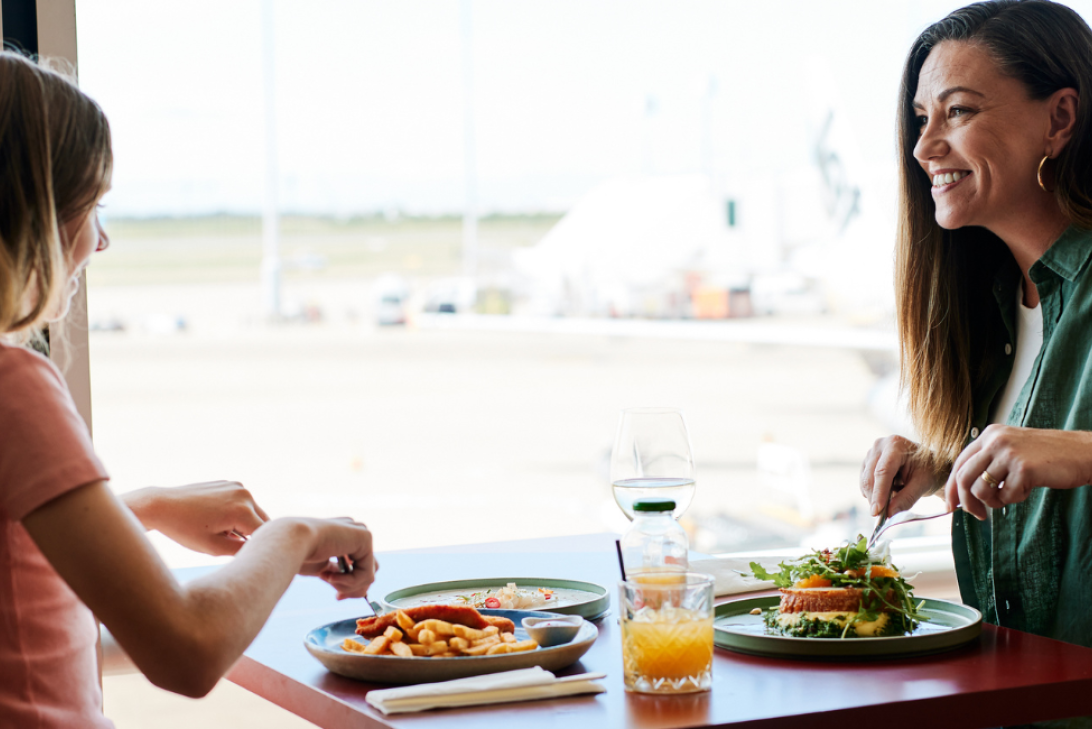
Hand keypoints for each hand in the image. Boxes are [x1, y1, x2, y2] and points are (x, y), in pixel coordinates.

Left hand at [124, 481, 269, 555]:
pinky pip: (243, 503)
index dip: (257, 548)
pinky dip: (237, 513)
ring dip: (245, 524)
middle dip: (252, 535)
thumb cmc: (184, 530)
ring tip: (220, 530)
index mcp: (242, 510)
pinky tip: (215, 518)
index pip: (264, 535)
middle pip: (263, 522)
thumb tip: (260, 551)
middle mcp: (244, 494)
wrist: (161, 505)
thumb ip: (241, 551)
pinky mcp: (230, 483)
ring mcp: (237, 486)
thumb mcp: (213, 548)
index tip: (247, 558)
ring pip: (254, 512)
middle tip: (229, 545)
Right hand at [293, 517, 377, 599]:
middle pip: (367, 570)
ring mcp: (360, 532)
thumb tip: (360, 592)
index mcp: (342, 536)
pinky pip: (368, 574)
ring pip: (368, 574)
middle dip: (353, 588)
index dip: (350, 584)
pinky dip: (350, 582)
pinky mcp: (365, 537)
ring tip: (330, 579)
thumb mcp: (323, 569)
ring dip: (349, 585)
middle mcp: (353, 531)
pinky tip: (332, 576)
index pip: (357, 565)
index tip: (337, 597)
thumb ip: (340, 576)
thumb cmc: (298, 555)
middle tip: (338, 596)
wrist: (290, 541)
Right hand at [860, 435, 940, 516]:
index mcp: (896, 445)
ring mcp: (871, 452)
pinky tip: (888, 492)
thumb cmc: (929, 471)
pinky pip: (864, 482)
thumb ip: (906, 499)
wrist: (929, 464)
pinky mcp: (867, 461)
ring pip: (865, 481)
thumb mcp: (923, 485)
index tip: (876, 512)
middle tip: (882, 517)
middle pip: (870, 476)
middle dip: (875, 498)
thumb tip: (889, 514)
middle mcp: (880, 445)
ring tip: (894, 498)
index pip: (883, 472)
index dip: (878, 493)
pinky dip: (873, 492)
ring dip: (874, 496)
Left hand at [944, 425, 1091, 519]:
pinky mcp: (1023, 468)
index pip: (959, 463)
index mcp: (990, 434)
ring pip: (981, 489)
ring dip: (994, 502)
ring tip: (1010, 497)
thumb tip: (963, 489)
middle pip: (963, 478)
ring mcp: (1008, 453)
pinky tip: (1028, 489)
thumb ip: (989, 462)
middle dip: (967, 502)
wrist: (1082, 453)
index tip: (950, 505)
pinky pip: (1006, 496)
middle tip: (978, 515)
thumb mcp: (1011, 449)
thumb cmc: (1048, 456)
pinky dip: (1015, 499)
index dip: (951, 487)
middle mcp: (995, 440)